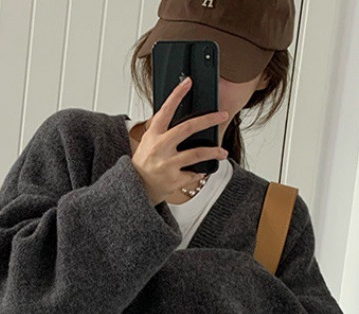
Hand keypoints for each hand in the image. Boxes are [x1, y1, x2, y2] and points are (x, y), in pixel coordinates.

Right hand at [131, 76, 228, 206]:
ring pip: (197, 153)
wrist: (136, 187)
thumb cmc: (144, 163)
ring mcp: (167, 164)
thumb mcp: (148, 142)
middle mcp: (160, 147)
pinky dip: (199, 172)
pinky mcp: (174, 179)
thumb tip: (180, 114)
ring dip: (214, 151)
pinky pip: (193, 173)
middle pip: (188, 128)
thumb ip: (162, 130)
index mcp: (154, 135)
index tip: (188, 82)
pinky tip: (201, 170)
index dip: (177, 95)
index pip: (166, 110)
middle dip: (208, 120)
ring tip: (222, 152)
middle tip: (222, 115)